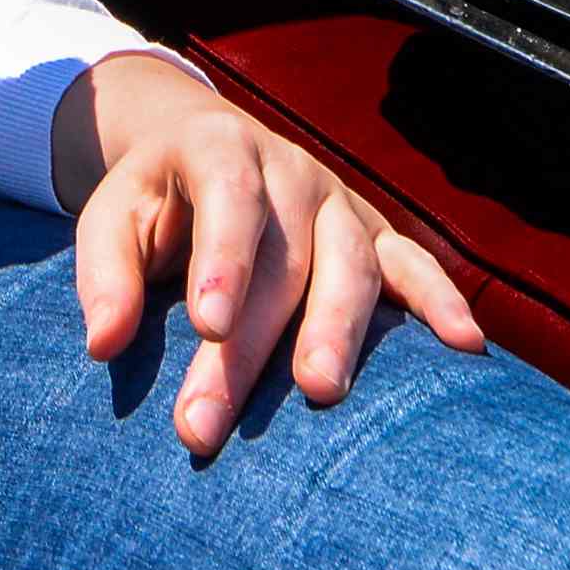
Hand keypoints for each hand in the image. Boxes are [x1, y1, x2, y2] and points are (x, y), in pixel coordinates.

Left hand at [52, 52, 483, 459]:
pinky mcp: (375, 235)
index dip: (222, 258)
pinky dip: (441, 301)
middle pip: (281, 257)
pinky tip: (464, 346)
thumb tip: (104, 343)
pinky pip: (414, 265)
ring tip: (319, 392)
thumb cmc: (155, 201)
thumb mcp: (111, 216)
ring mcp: (340, 202)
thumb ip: (106, 273)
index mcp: (220, 148)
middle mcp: (290, 170)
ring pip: (351, 263)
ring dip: (339, 329)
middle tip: (211, 421)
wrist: (205, 150)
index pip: (228, 197)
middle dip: (249, 344)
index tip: (207, 324)